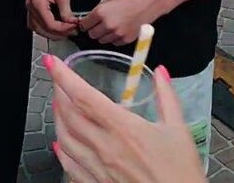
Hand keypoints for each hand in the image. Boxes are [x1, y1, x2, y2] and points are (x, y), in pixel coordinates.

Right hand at [27, 0, 77, 39]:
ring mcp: (29, 8)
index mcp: (38, 4)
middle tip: (72, 31)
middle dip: (58, 33)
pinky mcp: (31, 7)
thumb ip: (67, 12)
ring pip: (38, 29)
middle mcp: (31, 7)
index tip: (74, 28)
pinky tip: (55, 27)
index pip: (50, 25)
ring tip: (65, 31)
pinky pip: (36, 23)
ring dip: (51, 33)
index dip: (63, 29)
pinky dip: (45, 28)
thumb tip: (72, 24)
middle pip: (43, 30)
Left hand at [47, 55, 204, 182]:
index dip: (63, 76)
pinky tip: (61, 144)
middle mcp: (105, 147)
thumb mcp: (179, 130)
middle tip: (56, 79)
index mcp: (123, 128)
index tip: (52, 62)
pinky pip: (70, 166)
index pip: (83, 96)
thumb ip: (166, 97)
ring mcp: (98, 168)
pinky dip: (62, 151)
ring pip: (64, 138)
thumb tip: (161, 72)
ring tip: (58, 105)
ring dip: (57, 118)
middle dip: (58, 92)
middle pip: (68, 114)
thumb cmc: (180, 172)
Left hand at [80, 0, 164, 45]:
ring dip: (104, 35)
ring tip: (112, 26)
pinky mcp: (126, 40)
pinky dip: (115, 38)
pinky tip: (120, 29)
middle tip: (100, 24)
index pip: (84, 25)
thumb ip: (98, 10)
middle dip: (94, 30)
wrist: (148, 2)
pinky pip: (114, 42)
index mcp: (100, 13)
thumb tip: (90, 18)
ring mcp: (117, 34)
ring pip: (102, 40)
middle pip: (92, 35)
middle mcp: (107, 25)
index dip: (86, 23)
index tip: (88, 23)